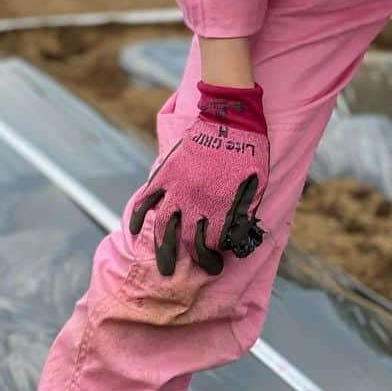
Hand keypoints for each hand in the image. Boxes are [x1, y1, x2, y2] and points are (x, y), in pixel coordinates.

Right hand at [128, 82, 268, 276]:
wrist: (230, 118)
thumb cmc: (249, 152)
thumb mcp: (257, 186)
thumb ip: (244, 213)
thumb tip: (237, 238)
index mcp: (222, 208)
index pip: (213, 245)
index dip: (213, 258)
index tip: (215, 264)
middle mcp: (197, 204)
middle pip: (189, 242)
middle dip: (192, 261)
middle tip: (191, 271)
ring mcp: (179, 189)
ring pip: (165, 228)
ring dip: (163, 251)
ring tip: (165, 268)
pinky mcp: (167, 174)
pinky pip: (147, 199)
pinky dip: (139, 216)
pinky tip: (134, 232)